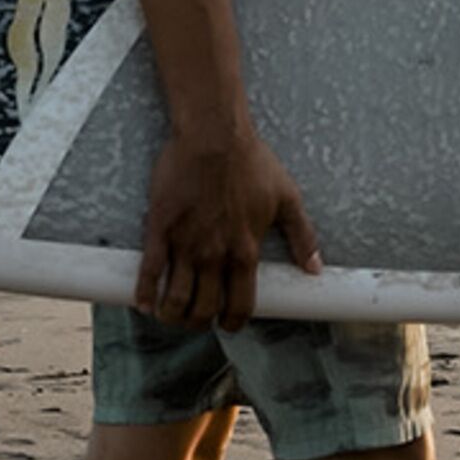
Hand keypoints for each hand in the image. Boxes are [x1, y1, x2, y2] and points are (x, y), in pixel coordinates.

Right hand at [133, 115, 322, 329]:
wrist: (214, 136)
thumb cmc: (251, 162)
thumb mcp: (287, 198)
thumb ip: (303, 236)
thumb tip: (314, 267)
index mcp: (245, 250)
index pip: (240, 304)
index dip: (233, 322)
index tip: (228, 324)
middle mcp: (215, 254)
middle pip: (204, 308)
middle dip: (199, 322)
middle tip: (196, 321)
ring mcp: (185, 244)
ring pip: (175, 298)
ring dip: (172, 315)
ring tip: (170, 315)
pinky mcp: (160, 229)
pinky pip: (149, 271)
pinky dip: (145, 293)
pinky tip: (145, 303)